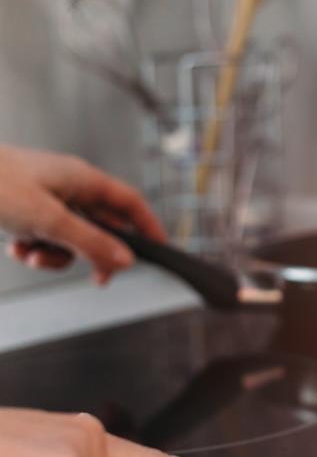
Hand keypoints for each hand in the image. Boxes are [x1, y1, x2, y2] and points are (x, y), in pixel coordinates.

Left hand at [0, 145, 164, 283]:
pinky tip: (17, 247)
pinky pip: (46, 238)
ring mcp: (46, 199)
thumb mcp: (48, 220)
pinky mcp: (25, 211)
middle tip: (97, 277)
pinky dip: (34, 249)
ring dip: (56, 254)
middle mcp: (68, 187)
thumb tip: (124, 260)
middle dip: (93, 252)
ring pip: (71, 237)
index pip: (130, 203)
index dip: (148, 226)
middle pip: (101, 226)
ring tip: (33, 253)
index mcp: (82, 179)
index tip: (159, 250)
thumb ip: (90, 242)